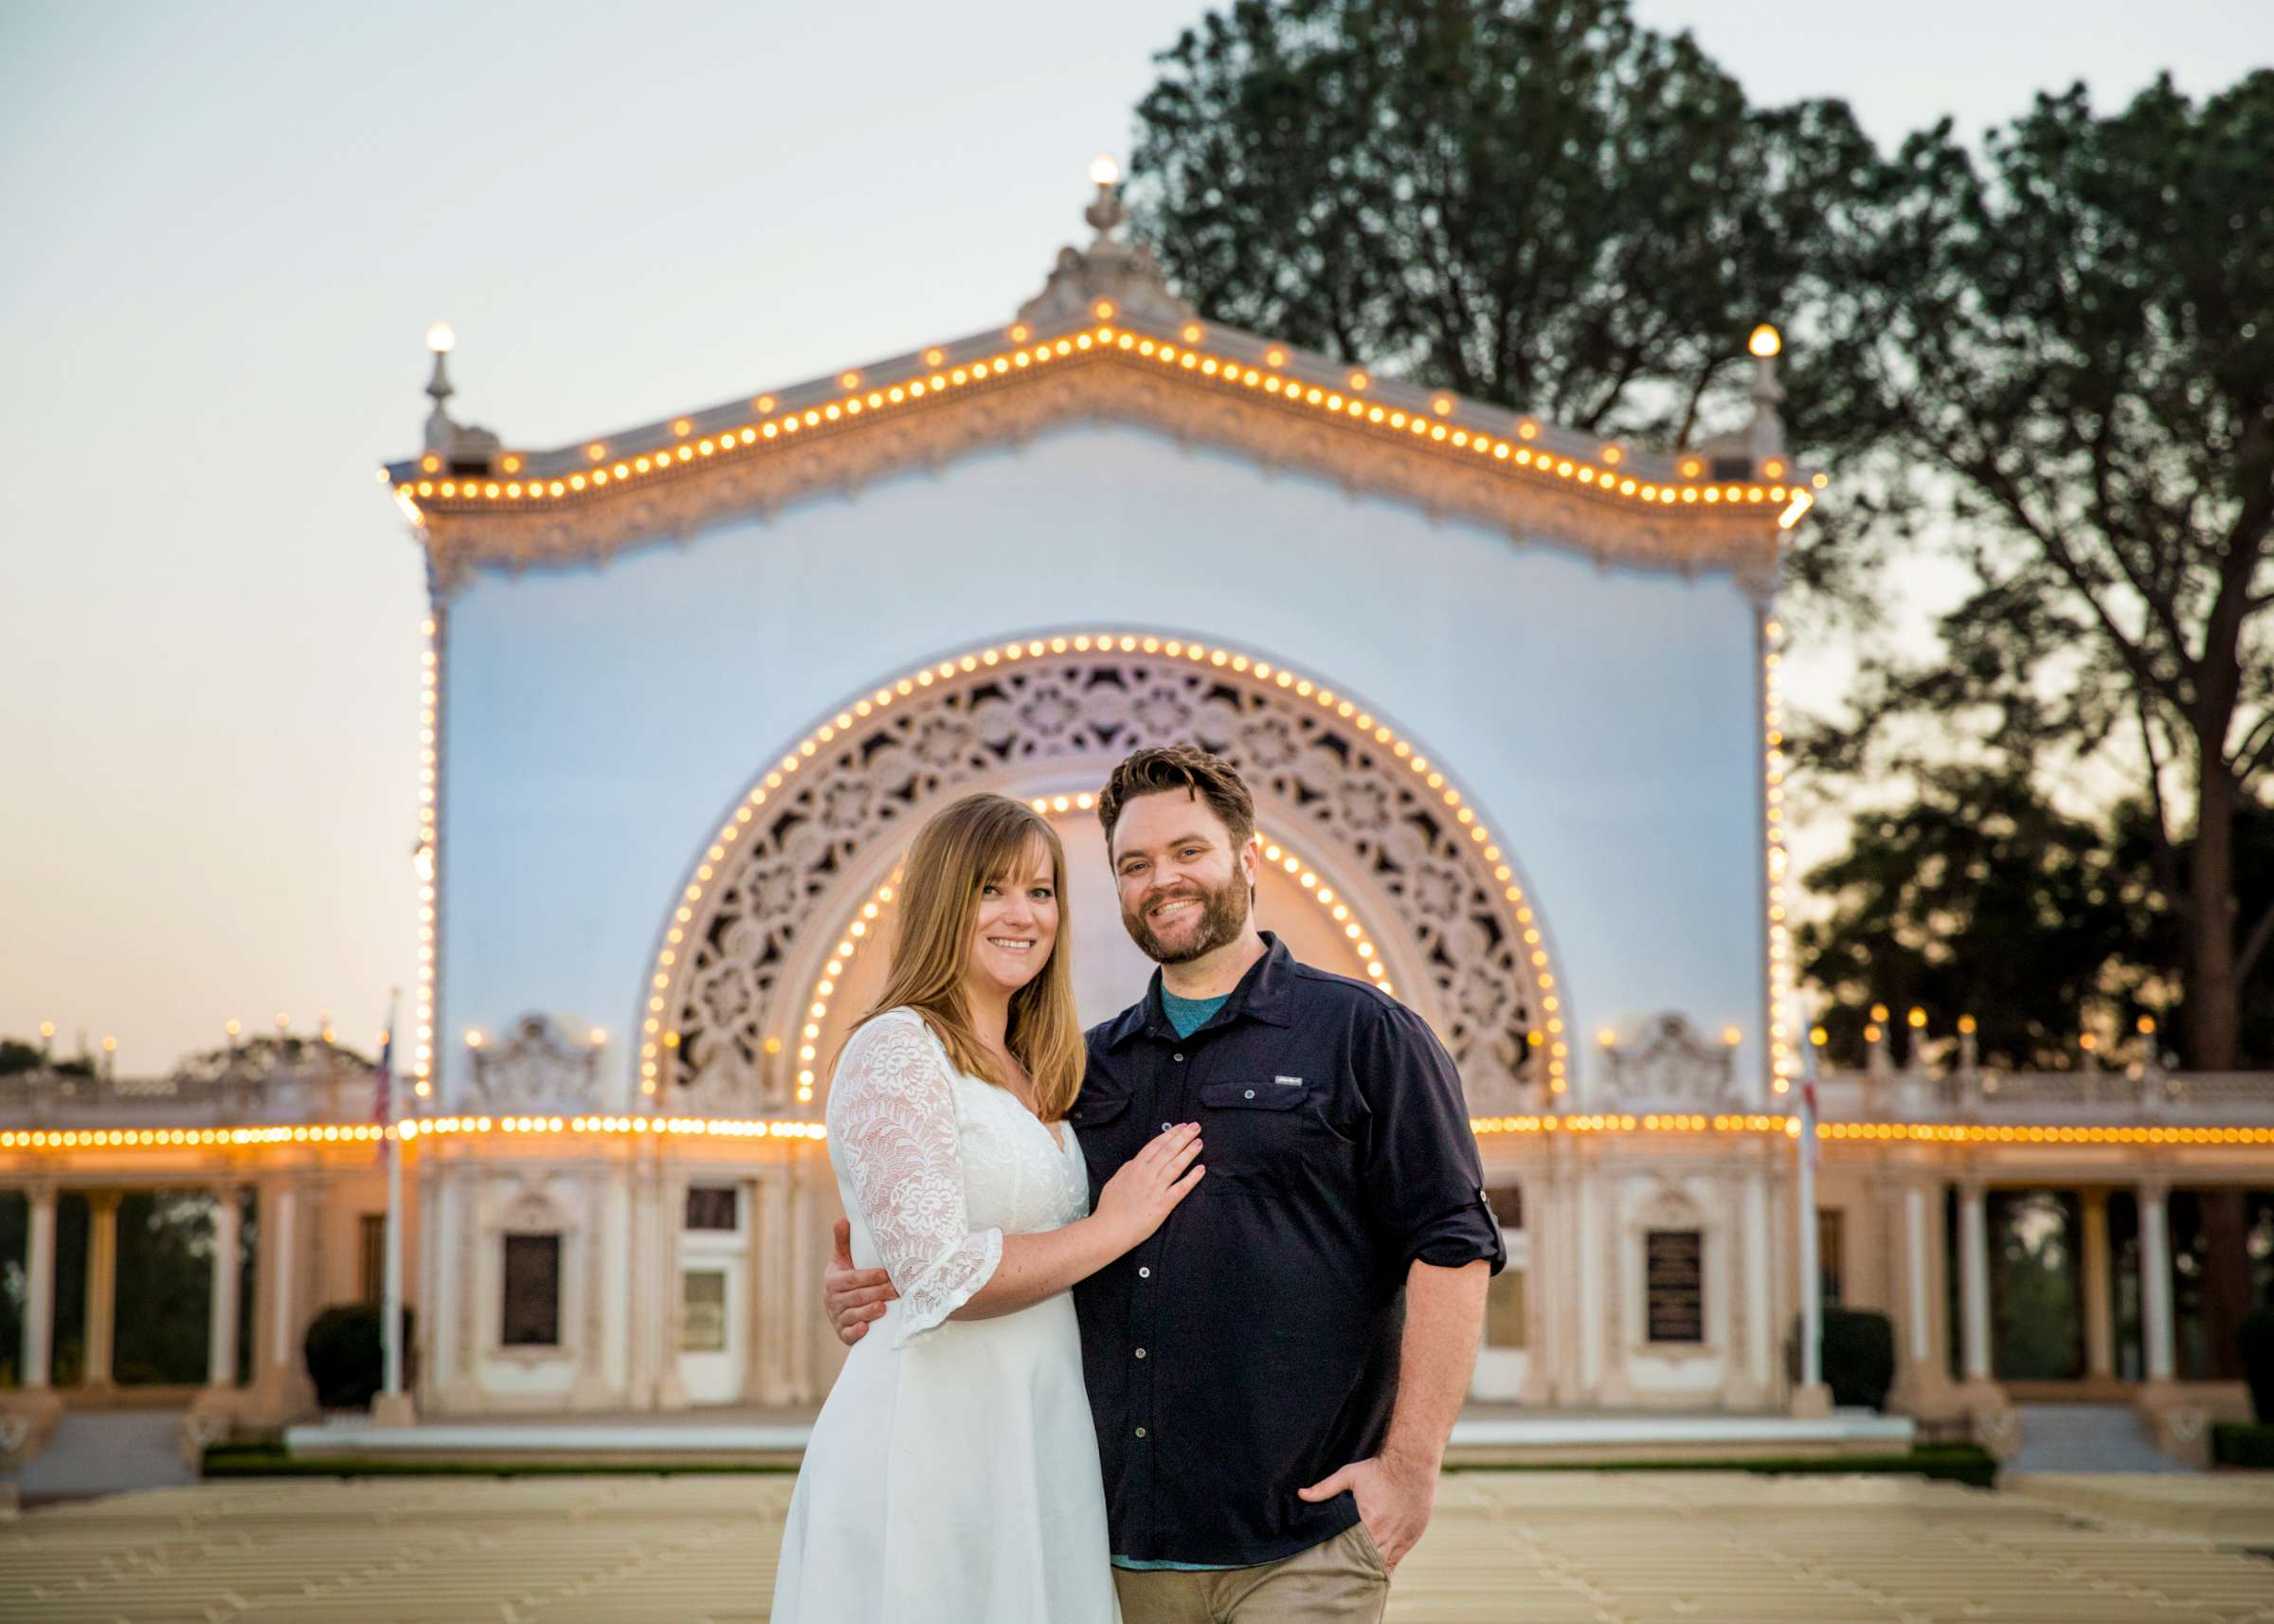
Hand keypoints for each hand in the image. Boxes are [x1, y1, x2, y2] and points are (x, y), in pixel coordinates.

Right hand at [824, 1218, 897, 1347]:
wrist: (841, 1307)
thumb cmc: (847, 1279)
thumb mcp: (843, 1260)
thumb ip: (843, 1242)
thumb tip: (843, 1219)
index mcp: (834, 1280)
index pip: (851, 1278)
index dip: (868, 1277)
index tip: (885, 1274)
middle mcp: (833, 1300)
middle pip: (856, 1297)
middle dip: (876, 1293)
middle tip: (895, 1291)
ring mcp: (837, 1318)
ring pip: (853, 1315)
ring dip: (868, 1312)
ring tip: (883, 1308)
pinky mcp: (843, 1334)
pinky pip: (848, 1334)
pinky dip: (856, 1332)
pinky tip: (866, 1328)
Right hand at [1092, 1122, 1204, 1246]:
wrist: (1109, 1229)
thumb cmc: (1109, 1208)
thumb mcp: (1115, 1181)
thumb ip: (1127, 1169)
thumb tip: (1136, 1162)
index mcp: (1134, 1167)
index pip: (1155, 1145)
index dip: (1169, 1134)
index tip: (1180, 1126)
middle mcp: (1146, 1174)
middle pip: (1168, 1150)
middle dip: (1183, 1137)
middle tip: (1195, 1126)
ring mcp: (1156, 1188)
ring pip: (1176, 1165)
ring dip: (1189, 1152)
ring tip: (1199, 1142)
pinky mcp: (1163, 1204)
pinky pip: (1181, 1188)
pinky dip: (1192, 1178)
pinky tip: (1201, 1169)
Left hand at [1296, 1451, 1435, 1571]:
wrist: (1411, 1465)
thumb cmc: (1378, 1470)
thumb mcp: (1349, 1475)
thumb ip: (1325, 1488)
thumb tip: (1301, 1494)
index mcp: (1368, 1525)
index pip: (1352, 1555)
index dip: (1343, 1564)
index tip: (1332, 1568)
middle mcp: (1385, 1537)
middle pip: (1367, 1565)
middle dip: (1356, 1571)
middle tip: (1342, 1577)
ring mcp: (1400, 1539)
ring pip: (1384, 1566)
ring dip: (1372, 1571)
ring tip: (1357, 1579)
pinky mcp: (1411, 1538)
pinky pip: (1397, 1560)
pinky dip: (1387, 1566)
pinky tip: (1377, 1571)